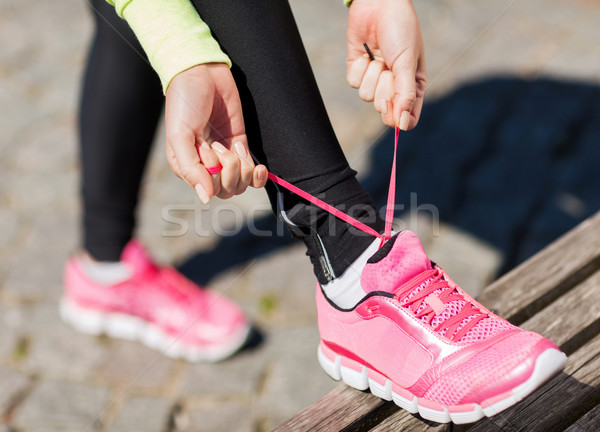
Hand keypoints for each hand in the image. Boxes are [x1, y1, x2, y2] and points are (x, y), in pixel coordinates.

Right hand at [165, 63, 266, 202]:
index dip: (214, 175)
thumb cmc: (184, 103)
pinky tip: (257, 165)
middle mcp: (206, 166)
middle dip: (229, 172)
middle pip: (227, 190)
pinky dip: (257, 172)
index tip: (207, 149)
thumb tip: (205, 197)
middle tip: (218, 146)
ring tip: (230, 146)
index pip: (209, 190)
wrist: (201, 72)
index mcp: (187, 167)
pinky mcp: (239, 144)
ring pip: (241, 183)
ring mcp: (224, 156)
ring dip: (241, 169)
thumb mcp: (180, 136)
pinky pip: (252, 172)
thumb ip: (191, 169)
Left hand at [346, 0, 426, 129]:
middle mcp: (394, 85)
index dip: (401, 120)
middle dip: (385, 91)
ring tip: (379, 57)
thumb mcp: (407, 63)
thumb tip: (402, 124)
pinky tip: (365, 54)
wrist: (379, 4)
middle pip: (385, 110)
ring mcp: (375, 78)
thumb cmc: (400, 29)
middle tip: (389, 71)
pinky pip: (355, 83)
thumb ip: (405, 94)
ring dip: (372, 77)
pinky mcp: (358, 70)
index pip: (407, 116)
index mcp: (413, 85)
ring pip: (368, 97)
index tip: (397, 118)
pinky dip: (359, 69)